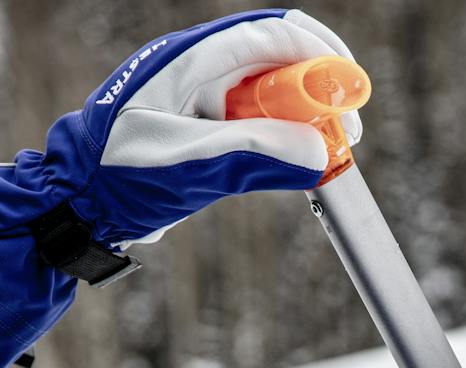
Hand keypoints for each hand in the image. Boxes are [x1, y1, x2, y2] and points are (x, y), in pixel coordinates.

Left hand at [17, 10, 359, 248]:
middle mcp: (200, 67)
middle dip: (320, 91)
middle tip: (346, 135)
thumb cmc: (121, 176)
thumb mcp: (189, 167)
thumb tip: (318, 153)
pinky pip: (257, 121)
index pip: (271, 35)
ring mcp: (203, 95)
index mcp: (190, 58)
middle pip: (278, 59)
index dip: (320, 56)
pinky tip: (296, 164)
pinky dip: (283, 138)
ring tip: (326, 155)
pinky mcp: (206, 126)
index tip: (352, 94)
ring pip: (271, 93)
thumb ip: (253, 156)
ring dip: (305, 119)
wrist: (81, 203)